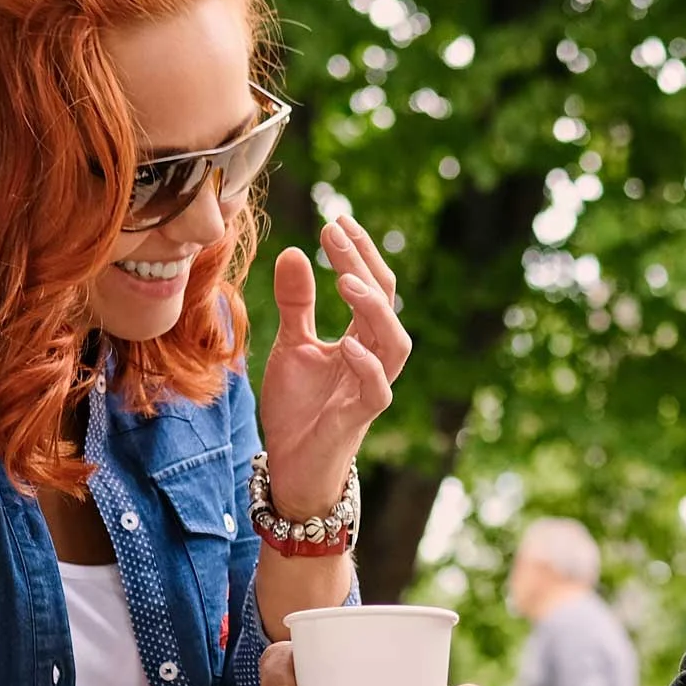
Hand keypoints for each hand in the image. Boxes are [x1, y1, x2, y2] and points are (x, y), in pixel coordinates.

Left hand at [257, 216, 410, 518]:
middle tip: (336, 231)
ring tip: (345, 281)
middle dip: (363, 266)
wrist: (291, 466)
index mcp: (361, 338)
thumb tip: (293, 252)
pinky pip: (376, 390)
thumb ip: (296, 304)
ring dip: (373, 310)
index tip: (335, 219)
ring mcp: (370, 387)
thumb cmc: (299, 408)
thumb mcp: (291, 346)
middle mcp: (374, 358)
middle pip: (385, 304)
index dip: (358, 253)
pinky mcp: (359, 417)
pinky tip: (344, 343)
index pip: (373, 286)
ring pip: (394, 343)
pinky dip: (366, 366)